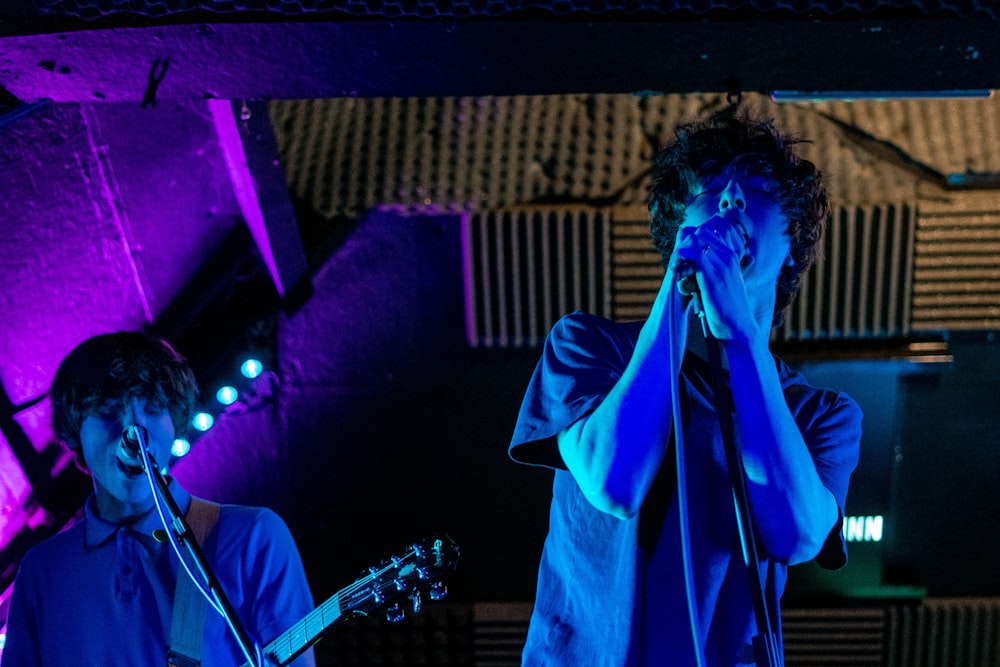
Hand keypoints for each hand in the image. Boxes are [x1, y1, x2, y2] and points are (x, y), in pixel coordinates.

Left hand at [672, 216, 755, 340]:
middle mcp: (728, 257)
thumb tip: (699, 264)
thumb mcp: (726, 282)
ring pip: (698, 241)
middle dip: (686, 240)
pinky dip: (683, 257)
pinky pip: (696, 255)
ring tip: (674, 264)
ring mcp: (722, 266)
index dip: (694, 238)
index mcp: (732, 257)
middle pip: (704, 232)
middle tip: (676, 256)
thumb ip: (717, 269)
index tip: (683, 252)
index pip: (711, 232)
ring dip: (682, 249)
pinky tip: (674, 266)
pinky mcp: (713, 277)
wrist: (738, 326)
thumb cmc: (728, 306)